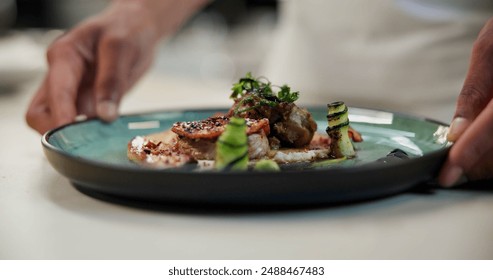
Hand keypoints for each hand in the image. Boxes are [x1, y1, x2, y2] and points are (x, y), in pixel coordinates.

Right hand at [26, 0, 207, 133]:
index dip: (61, 116)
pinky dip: (90, 132)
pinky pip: (81, 123)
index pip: (54, 92)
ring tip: (99, 138)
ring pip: (57, 121)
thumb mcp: (121, 48)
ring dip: (74, 134)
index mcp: (64, 56)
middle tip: (82, 141)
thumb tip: (105, 114)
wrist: (138, 29)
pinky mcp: (87, 100)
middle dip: (55, 130)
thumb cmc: (126, 29)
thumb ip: (112, 81)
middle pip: (40, 113)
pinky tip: (106, 134)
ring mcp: (73, 90)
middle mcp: (62, 75)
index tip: (72, 133)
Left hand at [439, 18, 492, 185]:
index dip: (466, 156)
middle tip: (452, 164)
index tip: (447, 175)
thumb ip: (475, 91)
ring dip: (486, 161)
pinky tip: (483, 147)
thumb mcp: (491, 47)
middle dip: (474, 163)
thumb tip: (457, 130)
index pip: (490, 129)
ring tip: (466, 154)